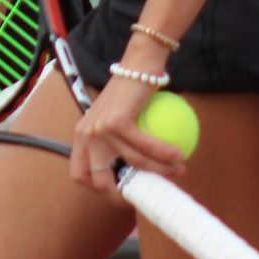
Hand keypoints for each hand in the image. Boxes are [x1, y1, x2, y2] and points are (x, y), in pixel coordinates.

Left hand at [69, 77, 186, 197]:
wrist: (138, 64)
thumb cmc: (132, 92)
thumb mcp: (116, 118)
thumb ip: (119, 143)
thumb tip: (139, 173)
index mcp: (81, 136)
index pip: (79, 173)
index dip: (97, 189)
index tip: (123, 190)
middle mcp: (85, 135)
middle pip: (98, 180)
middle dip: (122, 194)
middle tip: (148, 192)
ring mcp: (99, 129)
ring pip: (132, 163)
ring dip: (159, 171)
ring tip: (177, 171)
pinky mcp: (117, 122)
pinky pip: (145, 147)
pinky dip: (164, 154)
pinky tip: (179, 157)